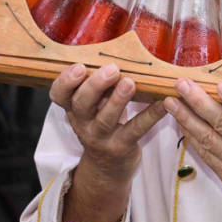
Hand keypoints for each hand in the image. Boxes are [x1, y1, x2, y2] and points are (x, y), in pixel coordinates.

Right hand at [50, 63, 165, 178]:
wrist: (107, 167)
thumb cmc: (102, 125)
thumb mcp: (91, 107)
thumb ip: (97, 86)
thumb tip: (116, 53)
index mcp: (73, 108)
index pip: (58, 94)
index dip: (65, 81)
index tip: (78, 67)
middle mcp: (83, 123)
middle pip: (81, 103)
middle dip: (95, 85)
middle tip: (111, 69)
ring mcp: (101, 137)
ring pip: (106, 119)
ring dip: (118, 99)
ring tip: (130, 83)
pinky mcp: (121, 147)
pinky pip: (136, 129)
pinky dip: (151, 115)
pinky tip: (163, 102)